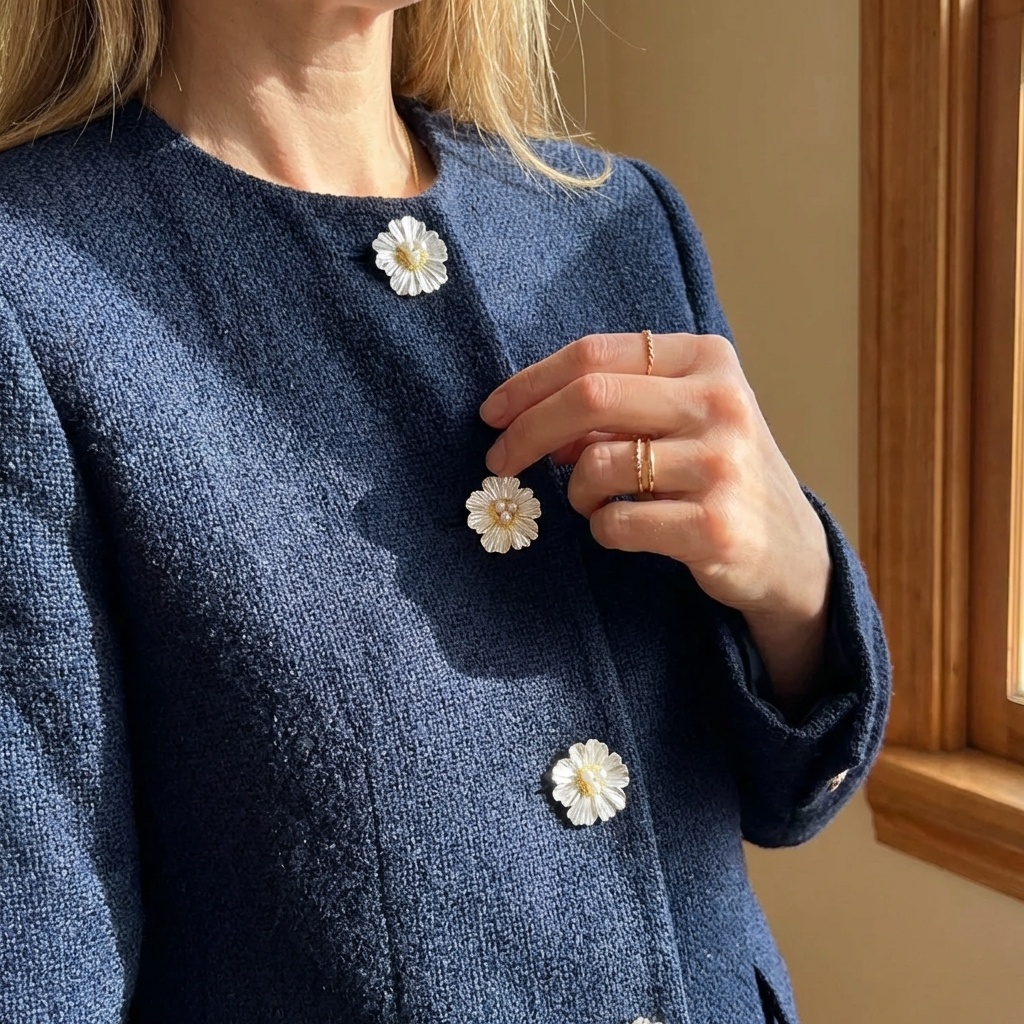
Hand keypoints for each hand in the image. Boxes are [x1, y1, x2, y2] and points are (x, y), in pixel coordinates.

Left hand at [479, 332, 831, 698]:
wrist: (788, 548)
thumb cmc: (717, 472)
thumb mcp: (678, 419)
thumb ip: (614, 407)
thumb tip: (526, 416)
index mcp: (706, 359)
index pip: (594, 354)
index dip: (529, 383)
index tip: (492, 413)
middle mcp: (720, 402)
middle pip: (589, 397)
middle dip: (526, 432)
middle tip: (499, 461)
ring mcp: (722, 464)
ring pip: (597, 465)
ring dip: (575, 491)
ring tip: (594, 502)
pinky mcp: (715, 527)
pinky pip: (616, 523)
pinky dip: (601, 529)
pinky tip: (621, 528)